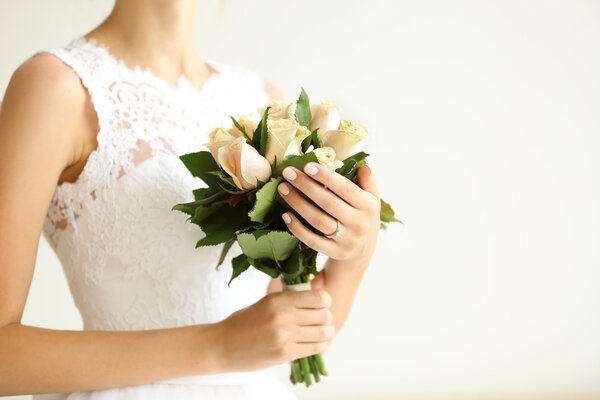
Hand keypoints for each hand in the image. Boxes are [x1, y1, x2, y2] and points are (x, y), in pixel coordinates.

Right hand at [213, 289, 333, 371]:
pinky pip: (314, 349)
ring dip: (326, 334)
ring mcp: (283, 336)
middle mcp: (283, 316)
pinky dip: (319, 346)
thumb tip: (319, 288)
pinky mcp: (283, 354)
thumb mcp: (268, 302)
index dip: (325, 301)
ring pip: (323, 333)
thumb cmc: (246, 321)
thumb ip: (291, 298)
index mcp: (279, 299)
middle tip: (321, 321)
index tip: (321, 305)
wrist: (223, 345)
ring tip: (321, 334)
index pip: (319, 297)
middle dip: (327, 318)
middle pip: (324, 315)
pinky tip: (313, 344)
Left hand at [278, 162, 380, 261]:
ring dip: (298, 204)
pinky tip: (286, 215)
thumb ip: (368, 182)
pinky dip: (297, 228)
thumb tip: (364, 167)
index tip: (308, 166)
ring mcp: (347, 240)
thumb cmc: (362, 217)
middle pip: (328, 203)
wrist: (362, 252)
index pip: (346, 189)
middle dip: (306, 186)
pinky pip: (312, 241)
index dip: (326, 177)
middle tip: (288, 173)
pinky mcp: (334, 253)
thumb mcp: (371, 199)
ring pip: (318, 221)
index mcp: (369, 206)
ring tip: (283, 189)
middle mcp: (359, 224)